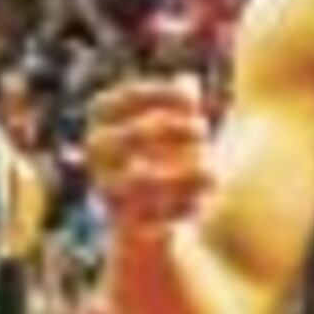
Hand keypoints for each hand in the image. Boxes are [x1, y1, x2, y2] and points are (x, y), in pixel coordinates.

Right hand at [88, 75, 215, 231]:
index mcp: (100, 128)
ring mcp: (110, 195)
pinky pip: (151, 222)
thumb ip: (178, 105)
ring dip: (182, 173)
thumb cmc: (166, 159)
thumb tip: (188, 82)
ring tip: (216, 171)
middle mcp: (97, 160)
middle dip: (168, 128)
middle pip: (124, 136)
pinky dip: (183, 210)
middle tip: (205, 128)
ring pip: (138, 181)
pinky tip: (203, 202)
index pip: (113, 102)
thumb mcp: (174, 129)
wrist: (151, 226)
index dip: (153, 94)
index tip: (193, 98)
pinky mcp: (130, 230)